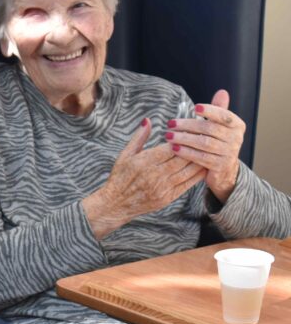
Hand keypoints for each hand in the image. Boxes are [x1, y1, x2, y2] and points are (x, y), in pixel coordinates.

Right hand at [81, 118, 206, 238]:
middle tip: (205, 137)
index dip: (183, 138)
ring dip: (199, 160)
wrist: (116, 203)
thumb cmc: (120, 177)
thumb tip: (148, 120)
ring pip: (188, 171)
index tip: (192, 130)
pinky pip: (188, 184)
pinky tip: (203, 166)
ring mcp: (163, 188)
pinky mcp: (168, 197)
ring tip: (207, 150)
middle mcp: (155, 175)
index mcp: (144, 162)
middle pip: (182, 158)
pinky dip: (197, 174)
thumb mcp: (125, 155)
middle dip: (194, 146)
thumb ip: (139, 137)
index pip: (170, 147)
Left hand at [166, 89, 243, 203]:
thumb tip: (222, 91)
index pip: (224, 115)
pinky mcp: (220, 165)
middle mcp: (236, 138)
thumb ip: (218, 109)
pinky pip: (201, 157)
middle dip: (188, 125)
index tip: (194, 107)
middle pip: (209, 129)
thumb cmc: (218, 142)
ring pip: (204, 143)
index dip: (210, 110)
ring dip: (183, 138)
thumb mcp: (219, 126)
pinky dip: (186, 152)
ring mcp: (229, 153)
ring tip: (168, 136)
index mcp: (237, 125)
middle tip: (170, 124)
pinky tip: (173, 148)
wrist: (224, 169)